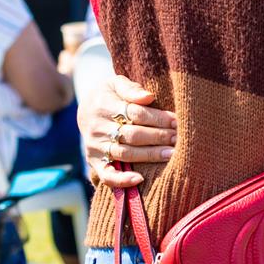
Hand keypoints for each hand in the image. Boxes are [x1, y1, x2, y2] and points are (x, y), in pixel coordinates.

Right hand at [82, 74, 177, 189]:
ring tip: (171, 154)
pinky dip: (121, 180)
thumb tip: (149, 96)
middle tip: (179, 138)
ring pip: (125, 153)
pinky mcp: (94, 162)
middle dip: (158, 136)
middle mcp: (98, 128)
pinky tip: (140, 179)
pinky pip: (107, 175)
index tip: (177, 121)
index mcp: (104, 105)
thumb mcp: (115, 83)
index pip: (135, 113)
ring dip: (150, 155)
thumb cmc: (109, 95)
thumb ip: (131, 88)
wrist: (84, 109)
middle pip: (133, 134)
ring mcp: (95, 147)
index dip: (158, 118)